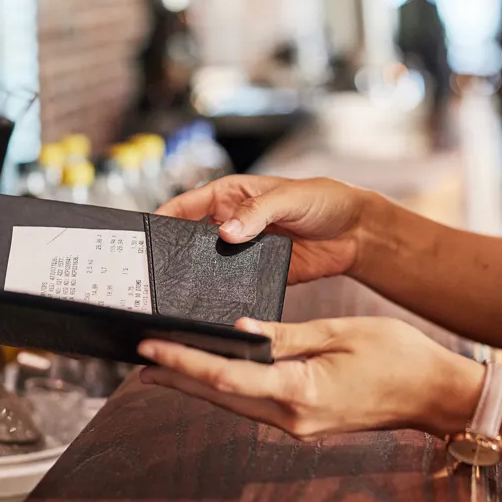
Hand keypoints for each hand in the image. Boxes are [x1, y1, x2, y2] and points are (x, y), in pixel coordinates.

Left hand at [137, 317, 479, 440]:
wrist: (435, 394)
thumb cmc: (397, 356)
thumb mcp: (339, 332)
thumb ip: (284, 334)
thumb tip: (239, 330)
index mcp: (301, 392)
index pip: (227, 378)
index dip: (184, 362)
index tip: (151, 350)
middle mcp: (293, 417)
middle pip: (221, 397)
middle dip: (178, 377)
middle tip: (139, 361)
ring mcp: (299, 425)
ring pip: (235, 404)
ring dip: (198, 385)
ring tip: (163, 366)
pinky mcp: (305, 422)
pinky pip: (256, 405)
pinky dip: (228, 389)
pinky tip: (213, 375)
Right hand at [157, 176, 370, 284]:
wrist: (356, 232)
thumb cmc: (323, 199)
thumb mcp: (289, 197)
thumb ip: (256, 213)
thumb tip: (225, 233)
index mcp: (230, 196)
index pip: (185, 206)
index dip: (163, 218)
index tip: (144, 235)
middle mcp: (231, 223)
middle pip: (190, 239)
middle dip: (173, 252)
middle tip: (155, 271)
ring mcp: (243, 251)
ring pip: (208, 265)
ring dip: (196, 276)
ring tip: (176, 293)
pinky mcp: (259, 274)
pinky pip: (233, 285)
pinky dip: (222, 294)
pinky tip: (212, 305)